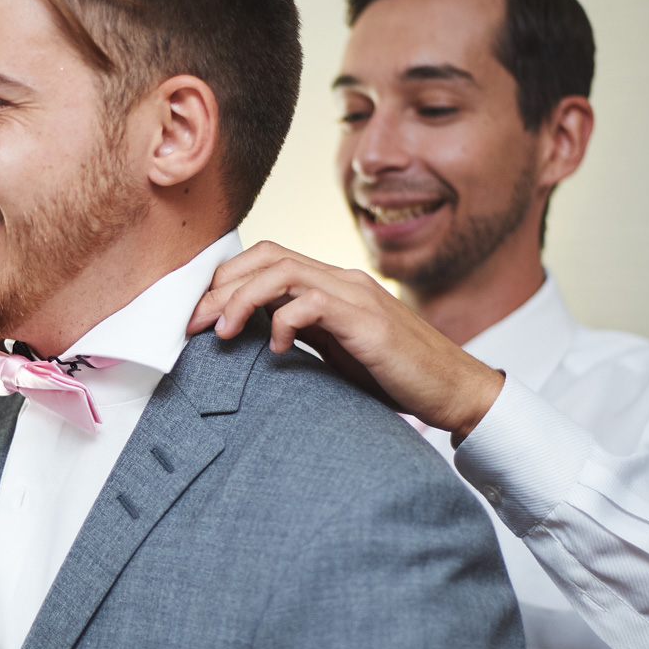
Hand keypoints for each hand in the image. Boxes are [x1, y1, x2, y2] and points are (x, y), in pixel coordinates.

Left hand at [187, 242, 503, 444]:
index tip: (197, 315)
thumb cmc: (393, 376)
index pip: (267, 258)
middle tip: (192, 324)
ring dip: (242, 299)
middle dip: (221, 288)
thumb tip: (249, 332)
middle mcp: (341, 280)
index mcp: (331, 284)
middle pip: (266, 257)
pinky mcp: (369, 322)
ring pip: (282, 272)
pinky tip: (279, 350)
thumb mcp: (335, 350)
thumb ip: (299, 331)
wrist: (456, 391)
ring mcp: (357, 296)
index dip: (225, 280)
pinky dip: (285, 321)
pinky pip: (313, 305)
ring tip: (223, 332)